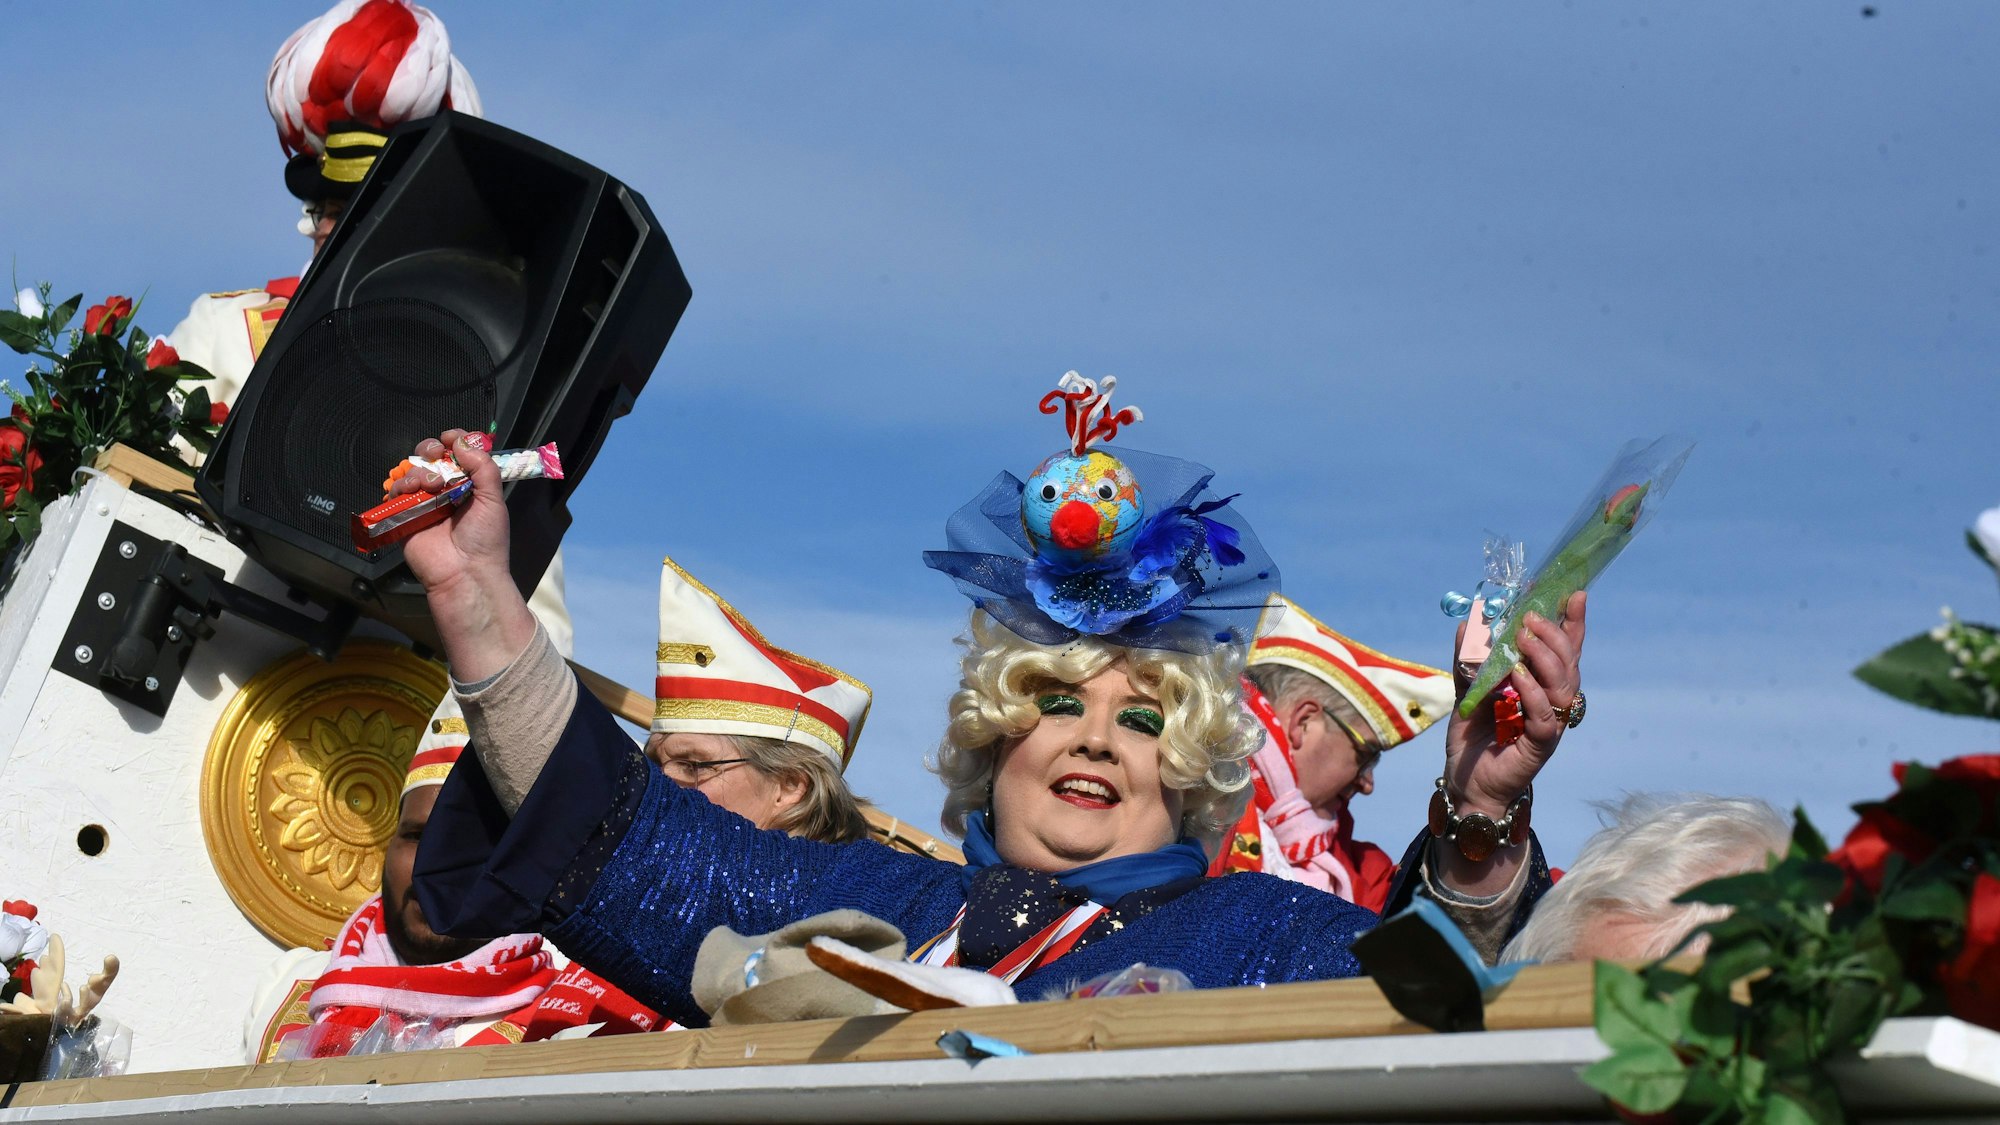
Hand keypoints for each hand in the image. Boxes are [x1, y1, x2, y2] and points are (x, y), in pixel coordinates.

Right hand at [388, 429, 536, 681]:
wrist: (465, 574)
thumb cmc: (485, 539)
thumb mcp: (493, 500)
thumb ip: (483, 468)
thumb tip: (463, 442)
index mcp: (469, 488)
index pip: (457, 456)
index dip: (453, 442)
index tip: (451, 437)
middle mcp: (445, 493)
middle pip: (430, 458)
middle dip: (430, 449)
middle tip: (436, 453)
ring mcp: (423, 505)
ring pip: (412, 472)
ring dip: (419, 469)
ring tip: (432, 483)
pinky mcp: (404, 518)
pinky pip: (395, 494)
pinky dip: (401, 486)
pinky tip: (414, 491)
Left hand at [1437, 590, 1586, 891]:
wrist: (1466, 782)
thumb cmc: (1475, 736)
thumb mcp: (1467, 688)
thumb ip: (1470, 658)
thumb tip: (1470, 621)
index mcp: (1540, 683)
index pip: (1564, 648)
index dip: (1571, 621)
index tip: (1572, 591)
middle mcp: (1553, 701)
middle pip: (1568, 662)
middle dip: (1554, 634)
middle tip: (1531, 616)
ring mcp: (1551, 723)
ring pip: (1563, 686)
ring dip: (1545, 658)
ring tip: (1524, 638)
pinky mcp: (1541, 745)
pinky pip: (1545, 716)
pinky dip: (1533, 693)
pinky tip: (1518, 677)